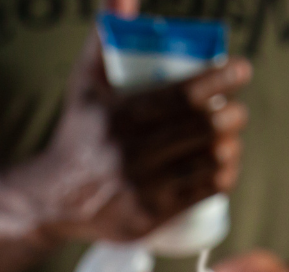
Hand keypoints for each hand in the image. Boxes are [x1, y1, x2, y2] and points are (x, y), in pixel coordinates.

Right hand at [36, 13, 248, 243]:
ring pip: (209, 161)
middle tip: (232, 112)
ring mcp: (139, 190)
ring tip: (227, 140)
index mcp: (119, 119)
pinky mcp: (146, 217)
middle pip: (205, 129)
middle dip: (232, 116)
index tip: (240, 71)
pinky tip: (224, 167)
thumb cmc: (77, 134)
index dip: (222, 79)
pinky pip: (201, 192)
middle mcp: (129, 156)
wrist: (49, 200)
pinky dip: (222, 176)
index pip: (186, 95)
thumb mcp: (85, 85)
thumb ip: (104, 37)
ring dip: (230, 147)